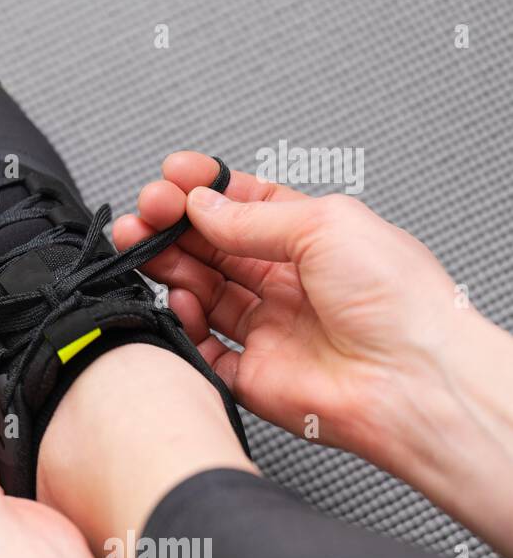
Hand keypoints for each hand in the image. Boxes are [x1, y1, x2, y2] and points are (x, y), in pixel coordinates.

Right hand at [114, 151, 512, 553]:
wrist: (414, 379)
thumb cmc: (399, 302)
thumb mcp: (324, 225)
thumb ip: (252, 217)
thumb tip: (202, 204)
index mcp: (314, 241)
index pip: (245, 206)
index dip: (205, 190)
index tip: (173, 178)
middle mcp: (290, 284)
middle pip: (215, 247)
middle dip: (174, 225)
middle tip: (146, 213)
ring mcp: (270, 328)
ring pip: (203, 291)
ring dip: (169, 266)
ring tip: (143, 247)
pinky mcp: (253, 374)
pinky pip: (203, 348)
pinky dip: (185, 324)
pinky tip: (184, 302)